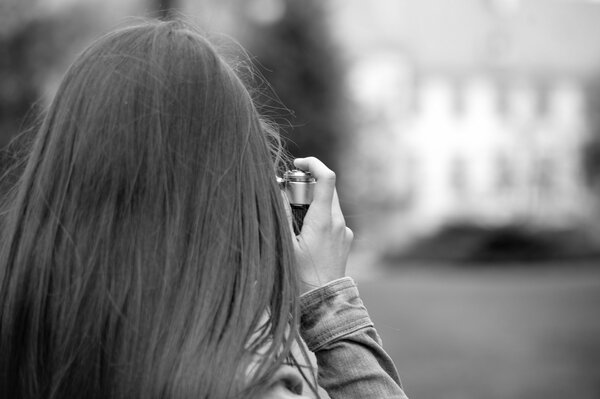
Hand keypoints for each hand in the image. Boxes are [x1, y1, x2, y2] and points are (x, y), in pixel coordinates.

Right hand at [290, 157, 352, 294]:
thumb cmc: (301, 276)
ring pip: (330, 204)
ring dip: (313, 202)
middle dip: (307, 185)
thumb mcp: (285, 245)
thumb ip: (281, 215)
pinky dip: (320, 217)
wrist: (324, 302)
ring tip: (295, 220)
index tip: (298, 164)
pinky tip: (306, 235)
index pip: (326, 178)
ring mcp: (345, 231)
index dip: (313, 164)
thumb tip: (276, 190)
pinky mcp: (346, 240)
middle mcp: (338, 222)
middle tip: (288, 195)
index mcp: (324, 220)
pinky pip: (333, 219)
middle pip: (327, 188)